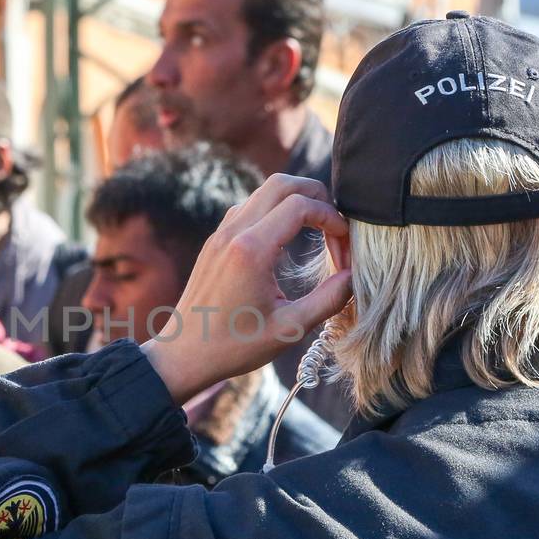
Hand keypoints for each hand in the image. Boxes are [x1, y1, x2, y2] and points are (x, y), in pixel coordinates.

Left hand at [142, 174, 350, 403]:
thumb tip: (354, 275)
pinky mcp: (215, 241)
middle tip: (335, 227)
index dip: (331, 218)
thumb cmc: (234, 347)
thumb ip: (329, 299)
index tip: (344, 244)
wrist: (183, 354)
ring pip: (264, 192)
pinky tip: (287, 241)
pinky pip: (249, 208)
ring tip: (316, 233)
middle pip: (282, 184)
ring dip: (294, 202)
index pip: (300, 206)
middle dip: (316, 196)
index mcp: (251, 250)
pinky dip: (274, 212)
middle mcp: (233, 233)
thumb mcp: (290, 329)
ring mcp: (220, 234)